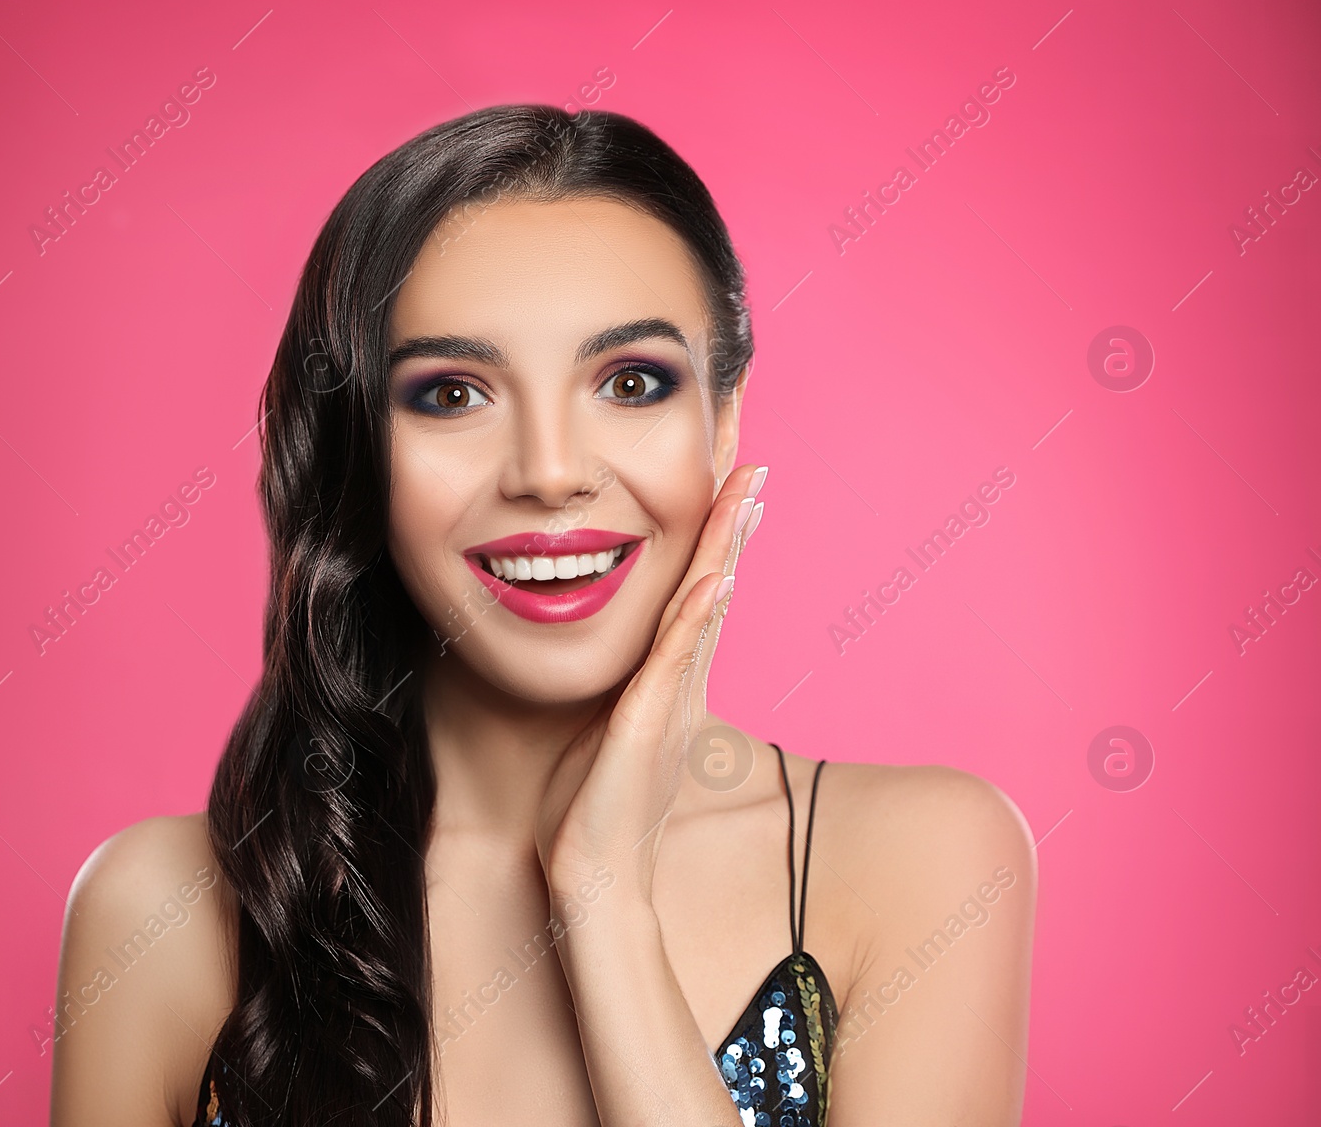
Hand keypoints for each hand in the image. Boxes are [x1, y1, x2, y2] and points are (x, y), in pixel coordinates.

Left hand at [534, 463, 767, 905]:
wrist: (595, 880)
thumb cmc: (590, 813)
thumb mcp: (600, 733)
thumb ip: (613, 693)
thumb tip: (599, 662)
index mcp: (669, 682)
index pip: (697, 593)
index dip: (714, 538)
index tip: (730, 485)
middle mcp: (681, 685)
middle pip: (714, 586)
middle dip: (732, 524)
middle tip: (756, 465)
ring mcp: (670, 702)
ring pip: (704, 610)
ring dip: (725, 551)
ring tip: (747, 494)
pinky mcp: (649, 724)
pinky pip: (676, 660)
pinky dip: (696, 617)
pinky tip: (712, 578)